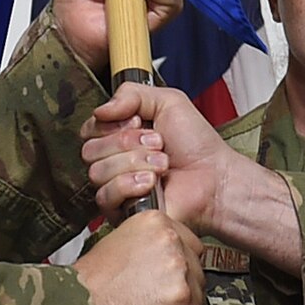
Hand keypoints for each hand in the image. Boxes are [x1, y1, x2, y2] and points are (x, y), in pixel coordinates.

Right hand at [73, 212, 204, 304]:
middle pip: (196, 268)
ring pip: (197, 295)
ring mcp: (179, 271)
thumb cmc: (89, 284)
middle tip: (160, 302)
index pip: (189, 243)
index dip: (179, 265)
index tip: (168, 279)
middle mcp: (171, 241)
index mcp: (155, 222)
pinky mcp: (181, 302)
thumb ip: (148, 246)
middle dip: (182, 288)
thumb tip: (164, 262)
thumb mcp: (117, 244)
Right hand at [82, 82, 242, 236]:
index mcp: (118, 135)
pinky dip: (130, 185)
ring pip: (98, 172)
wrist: (215, 177)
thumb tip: (100, 109)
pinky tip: (152, 183)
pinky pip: (105, 196)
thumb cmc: (196, 144)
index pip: (89, 128)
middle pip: (90, 150)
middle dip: (128, 143)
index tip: (141, 123)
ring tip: (162, 164)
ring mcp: (116, 187)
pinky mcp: (121, 211)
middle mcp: (113, 161)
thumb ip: (131, 93)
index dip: (114, 124)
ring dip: (136, 163)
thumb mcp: (168, 101)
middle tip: (158, 144)